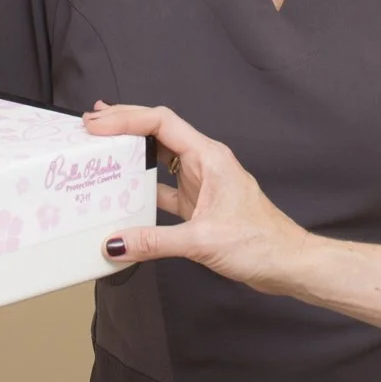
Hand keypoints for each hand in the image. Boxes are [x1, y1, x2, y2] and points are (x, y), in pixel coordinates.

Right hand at [81, 103, 310, 294]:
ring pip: (160, 158)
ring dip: (132, 153)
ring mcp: (201, 183)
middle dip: (125, 124)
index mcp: (210, 157)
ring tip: (103, 147)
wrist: (288, 263)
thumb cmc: (261, 244)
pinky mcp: (199, 204)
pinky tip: (124, 193)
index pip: (162, 123)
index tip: (99, 122)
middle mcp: (205, 163)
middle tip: (92, 124)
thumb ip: (155, 241)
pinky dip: (142, 188)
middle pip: (159, 132)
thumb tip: (117, 242)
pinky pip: (164, 188)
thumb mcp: (203, 241)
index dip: (128, 118)